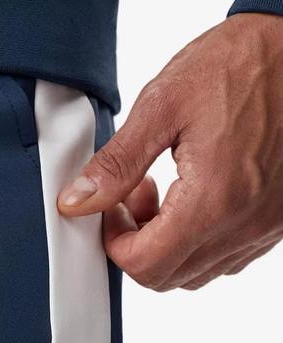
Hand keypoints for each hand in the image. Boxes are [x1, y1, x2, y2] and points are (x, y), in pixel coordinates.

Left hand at [57, 14, 282, 290]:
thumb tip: (79, 200)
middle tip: (132, 197)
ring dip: (166, 245)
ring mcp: (262, 229)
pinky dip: (197, 241)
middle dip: (136, 244)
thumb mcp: (163, 104)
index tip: (111, 208)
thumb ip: (117, 163)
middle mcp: (243, 225)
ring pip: (193, 273)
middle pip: (166, 277)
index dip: (115, 242)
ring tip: (165, 193)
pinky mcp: (273, 224)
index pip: (144, 265)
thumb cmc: (241, 65)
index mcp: (213, 200)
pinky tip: (194, 198)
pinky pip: (224, 258)